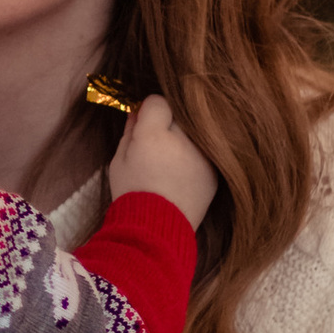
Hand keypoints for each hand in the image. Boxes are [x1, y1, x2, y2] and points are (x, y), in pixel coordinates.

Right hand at [109, 95, 218, 231]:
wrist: (156, 231)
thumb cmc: (132, 194)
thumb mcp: (119, 161)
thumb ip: (130, 131)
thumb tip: (137, 112)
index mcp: (154, 135)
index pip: (157, 101)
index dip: (148, 111)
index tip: (144, 123)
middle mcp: (183, 141)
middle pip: (178, 114)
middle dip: (168, 123)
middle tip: (157, 144)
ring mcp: (203, 156)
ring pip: (194, 131)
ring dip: (184, 139)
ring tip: (171, 160)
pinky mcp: (214, 172)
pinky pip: (205, 152)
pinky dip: (195, 157)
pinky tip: (183, 174)